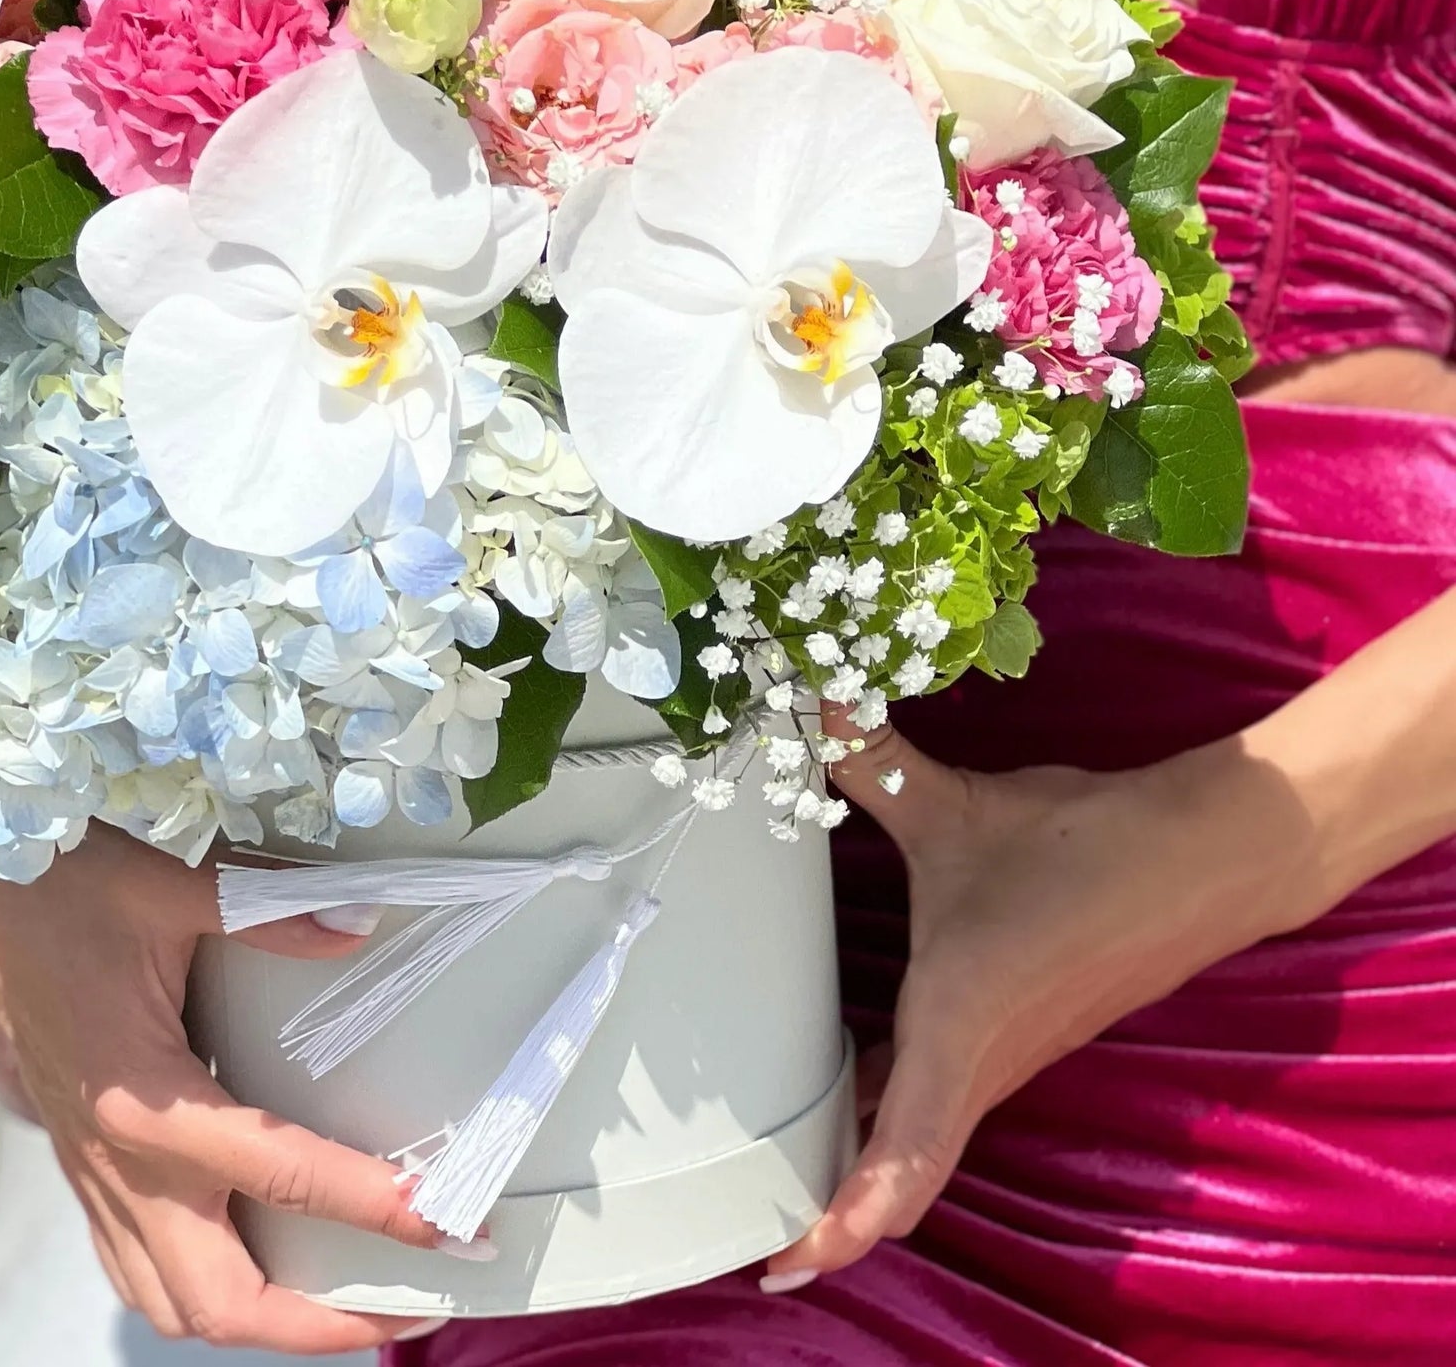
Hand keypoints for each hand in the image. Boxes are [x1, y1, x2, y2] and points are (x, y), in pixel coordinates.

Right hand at [0, 818, 450, 1353]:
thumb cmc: (63, 886)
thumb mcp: (170, 885)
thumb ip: (270, 911)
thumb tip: (360, 924)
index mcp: (146, 1100)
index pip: (281, 1174)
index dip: (372, 1207)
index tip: (443, 1228)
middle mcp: (117, 1160)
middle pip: (220, 1301)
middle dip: (318, 1324)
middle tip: (410, 1304)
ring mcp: (94, 1172)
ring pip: (171, 1301)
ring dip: (260, 1320)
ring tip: (343, 1304)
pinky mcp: (84, 1164)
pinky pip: (137, 1265)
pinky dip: (201, 1288)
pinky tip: (251, 1258)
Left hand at [763, 707, 1308, 1286]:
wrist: (1204, 855)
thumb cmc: (1082, 846)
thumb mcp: (956, 808)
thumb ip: (869, 761)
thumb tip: (807, 702)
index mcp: (957, 1024)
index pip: (902, 1155)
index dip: (846, 1218)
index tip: (790, 1261)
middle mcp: (982, 1059)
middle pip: (902, 1166)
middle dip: (835, 1208)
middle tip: (761, 1232)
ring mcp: (1007, 1053)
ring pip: (922, 1129)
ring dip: (863, 1160)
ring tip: (786, 1176)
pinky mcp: (1021, 1032)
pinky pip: (943, 1091)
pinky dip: (893, 1110)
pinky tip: (851, 1083)